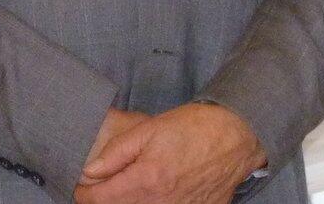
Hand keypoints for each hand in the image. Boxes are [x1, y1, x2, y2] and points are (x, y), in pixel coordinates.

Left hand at [75, 103, 265, 203]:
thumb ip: (117, 152)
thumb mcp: (151, 129)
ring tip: (143, 181)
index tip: (85, 183)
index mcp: (145, 181)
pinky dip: (159, 202)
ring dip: (133, 200)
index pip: (97, 200)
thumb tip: (90, 172)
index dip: (84, 191)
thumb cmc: (196, 128)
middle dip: (108, 196)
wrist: (239, 136)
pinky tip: (166, 188)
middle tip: (111, 181)